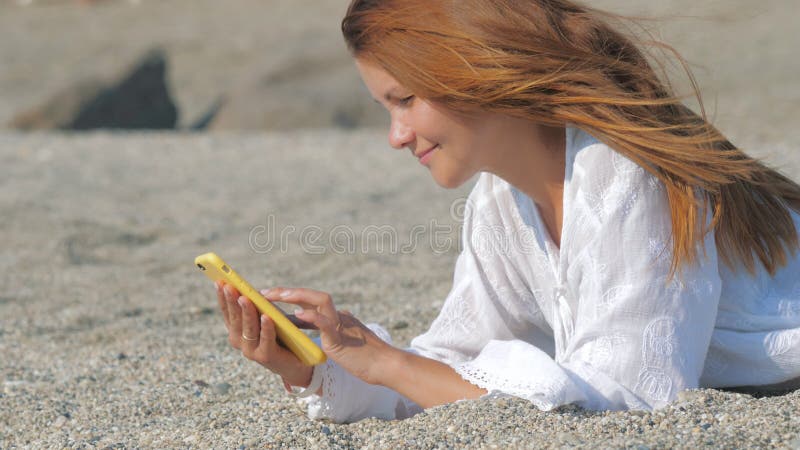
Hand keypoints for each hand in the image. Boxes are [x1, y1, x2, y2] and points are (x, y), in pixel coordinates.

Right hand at [215, 281, 312, 387]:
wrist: (294, 360)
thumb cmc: (278, 333)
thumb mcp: (265, 315)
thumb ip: (255, 305)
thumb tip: (246, 289)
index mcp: (236, 331)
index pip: (227, 312)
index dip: (222, 297)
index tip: (220, 281)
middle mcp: (240, 342)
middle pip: (235, 319)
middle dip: (232, 301)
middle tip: (230, 287)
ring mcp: (251, 351)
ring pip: (248, 329)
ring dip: (246, 312)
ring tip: (244, 298)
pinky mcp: (267, 356)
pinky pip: (266, 339)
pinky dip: (266, 327)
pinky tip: (266, 316)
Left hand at [261, 287, 396, 385]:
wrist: (385, 366)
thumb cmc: (363, 357)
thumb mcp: (340, 340)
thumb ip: (326, 329)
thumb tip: (306, 320)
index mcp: (336, 317)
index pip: (311, 301)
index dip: (291, 296)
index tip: (271, 297)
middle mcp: (338, 316)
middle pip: (312, 295)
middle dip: (287, 292)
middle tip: (264, 293)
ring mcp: (340, 325)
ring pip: (319, 300)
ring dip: (295, 296)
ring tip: (274, 297)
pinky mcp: (342, 338)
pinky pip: (326, 323)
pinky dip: (312, 316)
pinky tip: (297, 314)